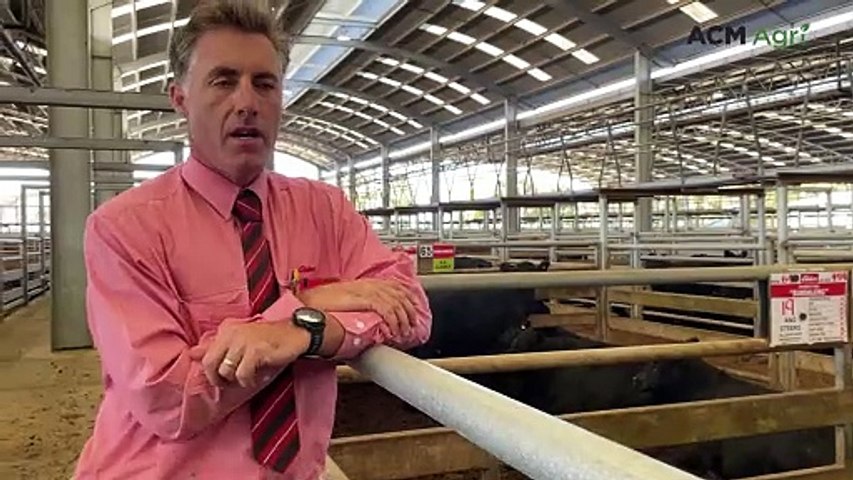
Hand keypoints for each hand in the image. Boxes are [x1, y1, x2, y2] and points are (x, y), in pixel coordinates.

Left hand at [189, 321, 309, 388]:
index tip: (222, 378)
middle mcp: (232, 333)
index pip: (206, 356)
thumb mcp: (240, 340)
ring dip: (237, 380)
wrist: (296, 333)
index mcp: (226, 330)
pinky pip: (243, 375)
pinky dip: (249, 381)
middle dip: (218, 380)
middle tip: (231, 384)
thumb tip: (192, 353)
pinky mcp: (256, 350)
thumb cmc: (267, 339)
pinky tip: (257, 377)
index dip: (211, 373)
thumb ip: (216, 346)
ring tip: (248, 377)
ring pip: (227, 371)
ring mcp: (244, 341)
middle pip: (211, 365)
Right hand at [297, 279, 417, 337]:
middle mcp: (368, 284)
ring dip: (403, 319)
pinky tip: (394, 331)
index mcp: (364, 283)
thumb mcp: (344, 301)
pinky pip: (387, 310)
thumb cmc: (321, 305)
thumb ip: (358, 304)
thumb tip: (369, 317)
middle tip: (412, 324)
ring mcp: (366, 290)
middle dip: (409, 310)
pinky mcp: (364, 299)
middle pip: (399, 293)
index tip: (413, 309)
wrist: (310, 306)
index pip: (394, 286)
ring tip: (405, 332)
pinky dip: (394, 321)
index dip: (407, 297)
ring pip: (396, 302)